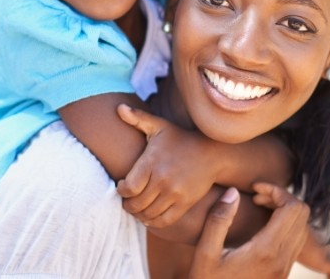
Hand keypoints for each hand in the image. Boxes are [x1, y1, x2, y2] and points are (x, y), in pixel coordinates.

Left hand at [116, 104, 219, 227]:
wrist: (210, 152)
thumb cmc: (179, 138)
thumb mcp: (159, 125)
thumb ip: (138, 118)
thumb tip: (119, 108)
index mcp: (152, 162)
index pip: (128, 187)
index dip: (121, 190)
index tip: (121, 186)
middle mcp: (162, 180)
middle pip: (136, 203)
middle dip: (127, 204)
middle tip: (126, 200)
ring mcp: (174, 193)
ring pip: (148, 214)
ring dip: (138, 214)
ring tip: (136, 208)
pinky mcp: (185, 204)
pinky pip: (164, 221)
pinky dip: (153, 222)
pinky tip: (149, 215)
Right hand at [190, 183, 309, 278]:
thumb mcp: (205, 252)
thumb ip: (219, 220)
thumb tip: (233, 192)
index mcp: (267, 251)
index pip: (292, 209)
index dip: (276, 190)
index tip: (253, 189)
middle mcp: (283, 260)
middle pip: (302, 214)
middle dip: (281, 197)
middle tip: (256, 196)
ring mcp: (286, 268)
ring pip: (301, 227)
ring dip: (283, 210)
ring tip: (256, 207)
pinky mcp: (283, 273)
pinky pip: (295, 240)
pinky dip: (283, 224)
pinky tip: (259, 224)